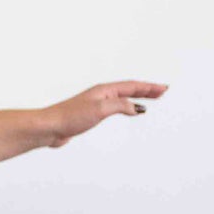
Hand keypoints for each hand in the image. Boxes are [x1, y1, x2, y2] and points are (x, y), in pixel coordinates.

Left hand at [41, 80, 168, 148]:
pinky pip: (115, 108)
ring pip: (123, 99)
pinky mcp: (91, 115)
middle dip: (147, 91)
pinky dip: (127, 107)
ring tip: (150, 100)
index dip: (149, 88)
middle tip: (162, 92)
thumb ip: (120, 106)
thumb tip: (136, 107)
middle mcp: (101, 95)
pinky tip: (127, 112)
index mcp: (104, 91)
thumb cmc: (69, 117)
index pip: (132, 86)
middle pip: (129, 90)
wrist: (49, 127)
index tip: (164, 89)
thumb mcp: (99, 110)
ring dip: (138, 98)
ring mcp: (96, 104)